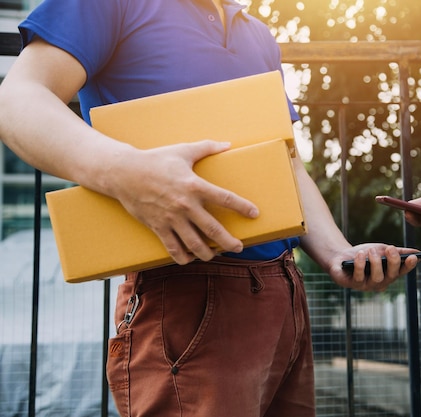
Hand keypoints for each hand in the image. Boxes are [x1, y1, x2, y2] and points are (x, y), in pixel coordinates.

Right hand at [110, 140, 258, 263]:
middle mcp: (185, 205)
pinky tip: (190, 259)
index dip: (242, 207)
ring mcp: (171, 218)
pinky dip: (183, 257)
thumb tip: (228, 144)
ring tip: (215, 255)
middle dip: (228, 242)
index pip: (224, 198)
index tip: (254, 214)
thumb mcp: (183, 150)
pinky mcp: (158, 227)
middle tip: (239, 247)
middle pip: (212, 229)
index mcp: (194, 185)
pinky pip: (173, 248)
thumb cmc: (155, 160)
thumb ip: (207, 148)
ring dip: (207, 254)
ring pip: (194, 244)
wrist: (123, 173)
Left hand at [329, 244, 419, 291]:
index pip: (402, 272)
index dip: (409, 266)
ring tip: (372, 250)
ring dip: (375, 262)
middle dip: (393, 262)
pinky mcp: (352, 284)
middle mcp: (380, 283)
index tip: (414, 257)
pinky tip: (360, 255)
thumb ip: (398, 252)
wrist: (341, 256)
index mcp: (389, 274)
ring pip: (377, 278)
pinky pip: (359, 276)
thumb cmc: (364, 254)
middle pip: (391, 275)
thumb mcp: (382, 249)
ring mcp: (366, 285)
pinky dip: (360, 264)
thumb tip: (417, 253)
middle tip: (391, 249)